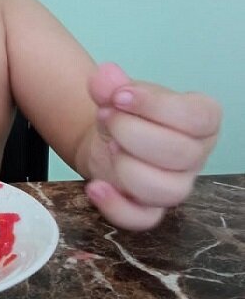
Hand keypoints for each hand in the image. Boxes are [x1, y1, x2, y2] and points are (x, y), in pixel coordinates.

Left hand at [85, 63, 220, 229]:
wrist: (105, 138)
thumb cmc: (127, 114)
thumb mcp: (119, 93)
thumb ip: (112, 85)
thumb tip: (105, 77)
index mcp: (202, 121)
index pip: (196, 118)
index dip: (155, 107)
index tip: (119, 96)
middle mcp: (195, 156)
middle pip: (180, 154)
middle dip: (132, 133)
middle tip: (106, 116)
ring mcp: (175, 186)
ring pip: (166, 191)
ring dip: (127, 168)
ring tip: (107, 146)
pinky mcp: (149, 209)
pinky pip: (143, 220)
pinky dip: (116, 207)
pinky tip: (95, 187)